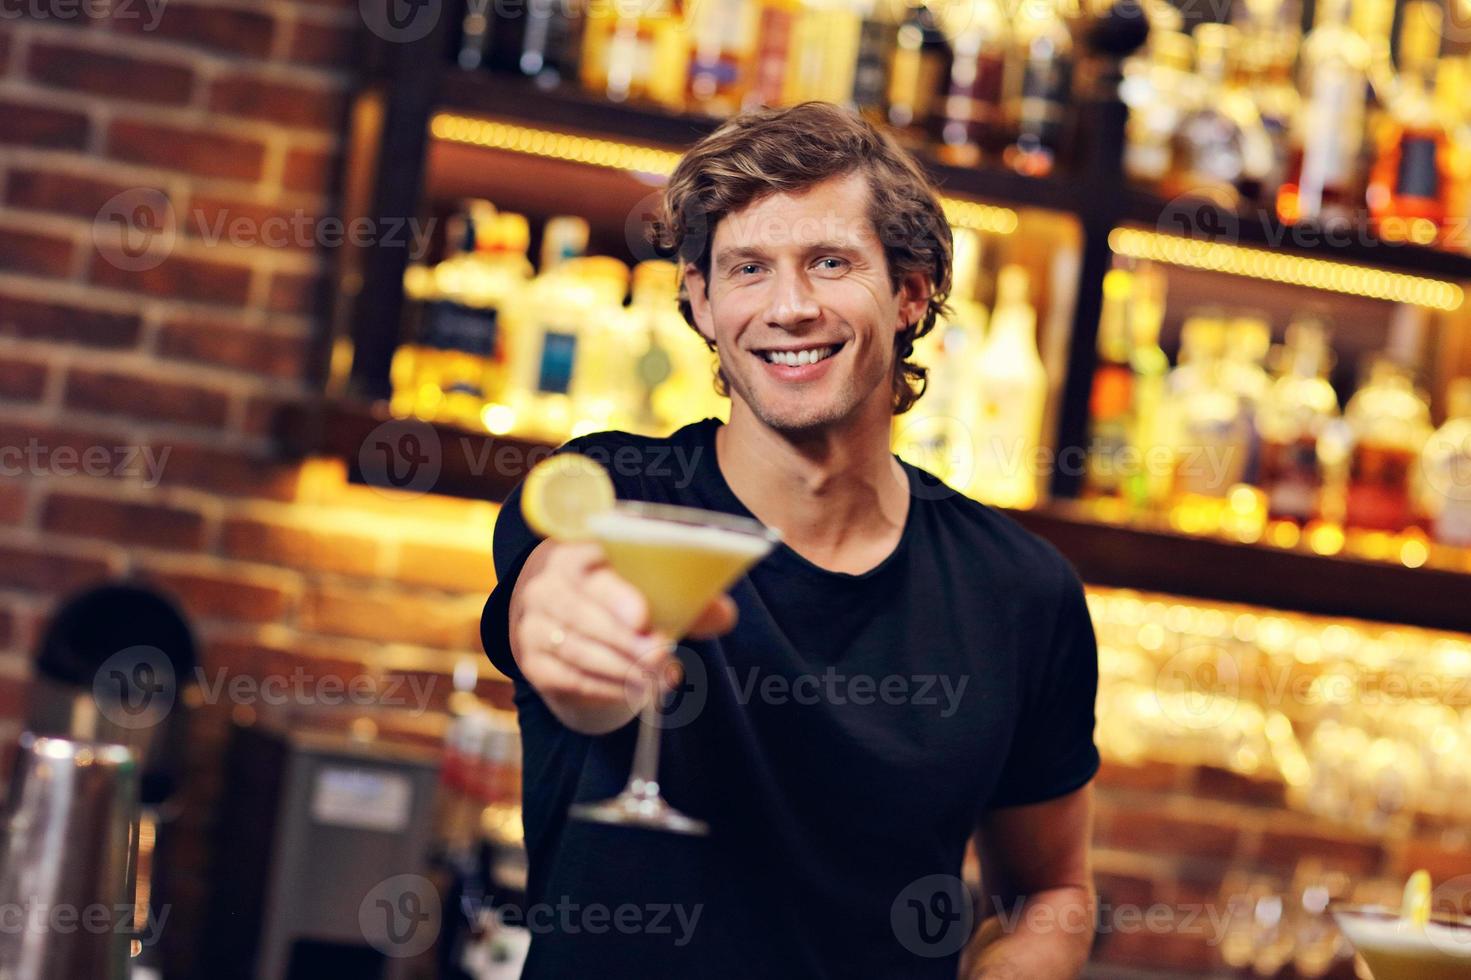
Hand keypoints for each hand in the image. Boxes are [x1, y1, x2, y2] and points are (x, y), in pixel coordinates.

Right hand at [509, 540, 737, 733]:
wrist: (561, 611)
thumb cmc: (614, 590)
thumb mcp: (643, 582)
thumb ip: (683, 596)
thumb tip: (724, 615)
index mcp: (574, 552)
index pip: (589, 569)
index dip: (615, 594)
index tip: (642, 618)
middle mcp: (545, 585)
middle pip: (581, 615)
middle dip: (626, 642)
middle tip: (662, 658)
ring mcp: (531, 625)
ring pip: (576, 650)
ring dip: (621, 670)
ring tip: (658, 680)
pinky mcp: (532, 662)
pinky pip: (569, 679)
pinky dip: (606, 688)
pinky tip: (636, 692)